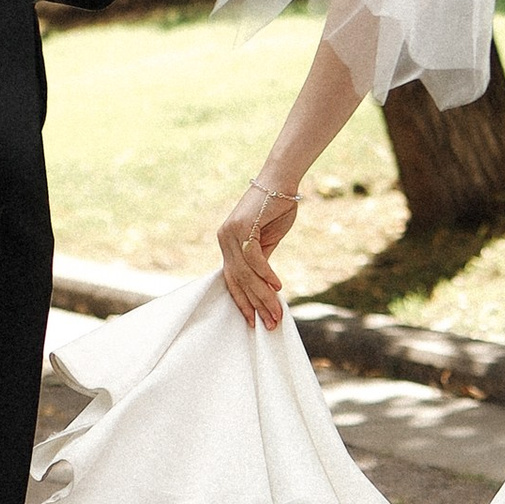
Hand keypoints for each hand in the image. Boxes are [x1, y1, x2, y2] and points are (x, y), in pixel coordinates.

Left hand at [218, 171, 298, 328]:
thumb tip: (262, 286)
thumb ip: (260, 261)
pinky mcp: (244, 227)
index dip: (243, 302)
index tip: (253, 321)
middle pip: (239, 280)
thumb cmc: (276, 208)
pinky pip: (254, 259)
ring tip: (276, 312)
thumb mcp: (267, 240)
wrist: (281, 180)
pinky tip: (277, 287)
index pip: (232, 280)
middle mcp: (224, 239)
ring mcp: (231, 233)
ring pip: (246, 274)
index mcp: (226, 243)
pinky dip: (266, 275)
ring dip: (263, 296)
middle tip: (271, 323)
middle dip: (256, 305)